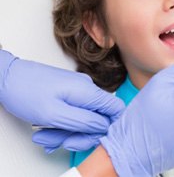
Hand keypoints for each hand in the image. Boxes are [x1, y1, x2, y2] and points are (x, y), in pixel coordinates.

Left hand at [0, 50, 124, 150]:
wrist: (8, 77)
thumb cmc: (26, 92)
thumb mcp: (55, 114)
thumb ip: (84, 121)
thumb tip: (105, 126)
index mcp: (88, 91)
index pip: (116, 108)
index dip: (109, 127)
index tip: (91, 138)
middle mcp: (87, 89)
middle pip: (98, 118)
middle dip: (79, 135)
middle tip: (61, 142)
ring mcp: (78, 91)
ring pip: (83, 119)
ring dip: (66, 132)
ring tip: (45, 137)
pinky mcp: (70, 93)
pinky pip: (74, 113)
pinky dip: (62, 125)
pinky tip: (48, 131)